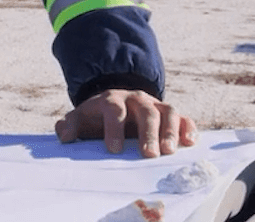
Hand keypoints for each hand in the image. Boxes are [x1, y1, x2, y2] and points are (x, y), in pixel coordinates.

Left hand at [55, 88, 197, 157]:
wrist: (115, 106)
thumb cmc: (97, 118)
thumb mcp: (80, 119)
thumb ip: (70, 125)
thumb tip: (65, 136)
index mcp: (111, 100)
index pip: (113, 110)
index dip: (113, 128)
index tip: (113, 149)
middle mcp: (136, 99)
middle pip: (145, 111)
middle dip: (147, 132)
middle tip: (148, 154)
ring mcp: (155, 105)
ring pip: (167, 112)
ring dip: (170, 131)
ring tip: (169, 152)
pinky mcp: (170, 115)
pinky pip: (183, 118)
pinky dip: (188, 129)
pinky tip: (189, 143)